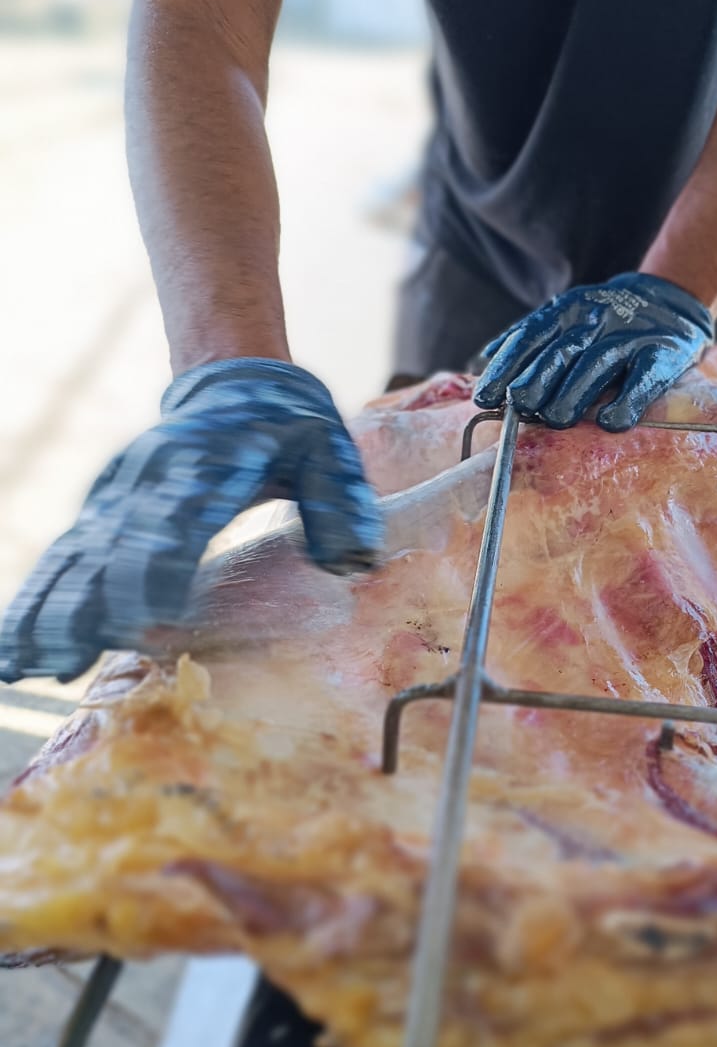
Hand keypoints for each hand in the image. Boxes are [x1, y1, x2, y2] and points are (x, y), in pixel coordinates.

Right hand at [0, 359, 382, 682]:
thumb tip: (352, 561)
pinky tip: (17, 650)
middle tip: (66, 660)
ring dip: (49, 611)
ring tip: (24, 666)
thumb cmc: (288, 427)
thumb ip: (339, 500)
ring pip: (76, 557)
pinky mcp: (103, 514)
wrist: (234, 381)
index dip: (162, 567)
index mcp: (208, 465)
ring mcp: (119, 498)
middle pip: (112, 547)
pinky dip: (37, 601)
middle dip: (88, 606)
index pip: (180, 520)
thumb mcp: (326, 450)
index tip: (150, 618)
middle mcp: (151, 482)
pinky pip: (65, 560)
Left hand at [473, 272, 713, 431]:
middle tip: (519, 407)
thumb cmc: (604, 321)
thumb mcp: (564, 316)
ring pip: (597, 364)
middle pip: (560, 351)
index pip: (529, 338)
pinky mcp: (663, 354)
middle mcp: (595, 320)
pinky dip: (626, 402)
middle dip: (537, 380)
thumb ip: (526, 338)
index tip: (485, 397)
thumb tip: (480, 362)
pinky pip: (644, 378)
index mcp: (565, 312)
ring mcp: (629, 336)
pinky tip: (609, 423)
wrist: (669, 301)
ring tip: (556, 419)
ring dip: (574, 393)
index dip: (505, 368)